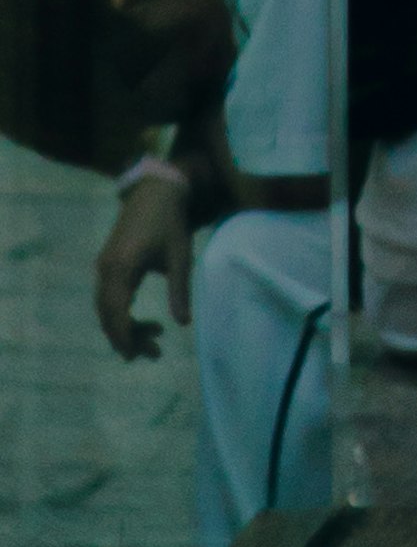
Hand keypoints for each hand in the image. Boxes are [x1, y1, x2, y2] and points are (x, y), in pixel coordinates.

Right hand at [95, 167, 193, 360]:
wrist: (155, 191)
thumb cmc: (169, 222)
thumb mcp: (180, 257)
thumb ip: (179, 291)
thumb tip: (183, 323)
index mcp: (121, 269)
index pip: (116, 314)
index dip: (126, 338)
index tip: (141, 354)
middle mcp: (106, 270)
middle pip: (107, 315)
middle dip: (127, 338)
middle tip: (154, 353)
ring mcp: (104, 267)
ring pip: (106, 308)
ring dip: (125, 326)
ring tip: (153, 338)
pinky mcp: (108, 264)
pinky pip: (109, 297)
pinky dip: (122, 313)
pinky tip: (142, 320)